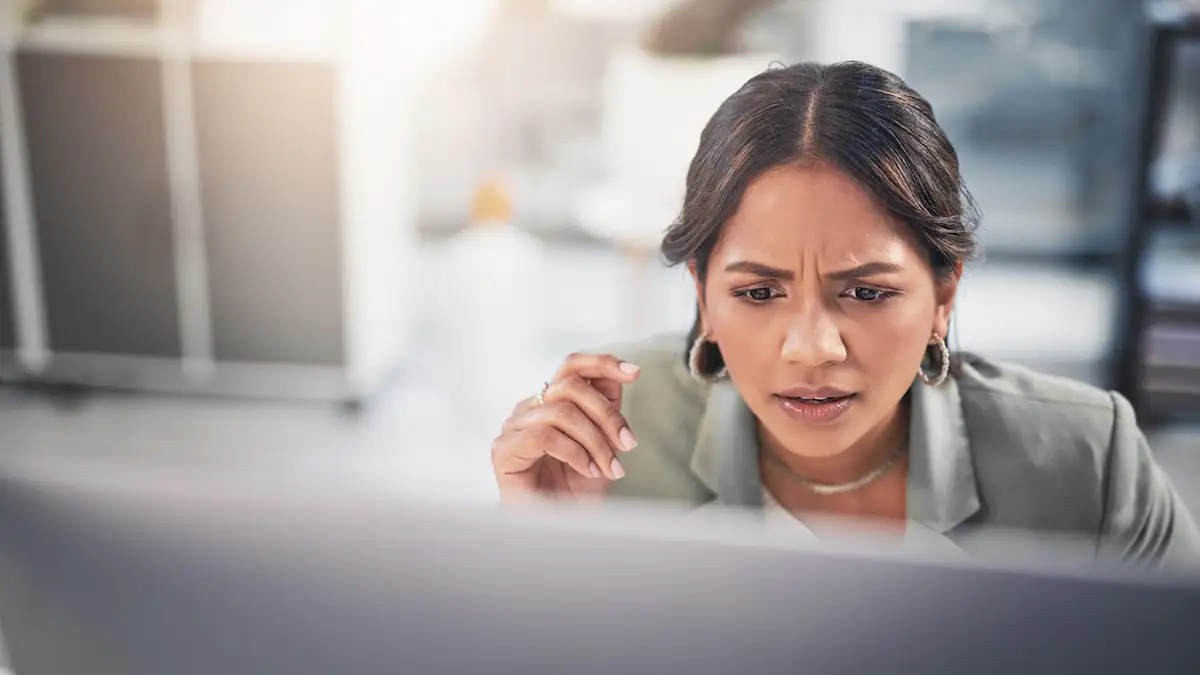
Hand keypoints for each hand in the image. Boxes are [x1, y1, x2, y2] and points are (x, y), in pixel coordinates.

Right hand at [491, 353, 640, 501]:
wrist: (556, 530)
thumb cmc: (575, 491)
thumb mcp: (602, 445)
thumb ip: (607, 411)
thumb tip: (623, 376)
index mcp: (550, 403)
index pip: (571, 366)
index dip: (602, 363)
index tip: (633, 372)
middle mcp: (529, 409)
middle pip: (570, 386)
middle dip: (607, 415)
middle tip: (628, 445)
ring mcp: (513, 427)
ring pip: (561, 412)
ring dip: (595, 441)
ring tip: (610, 467)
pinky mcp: (503, 450)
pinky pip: (544, 436)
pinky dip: (574, 452)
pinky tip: (587, 470)